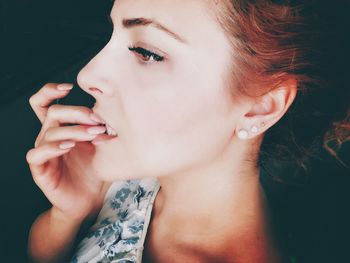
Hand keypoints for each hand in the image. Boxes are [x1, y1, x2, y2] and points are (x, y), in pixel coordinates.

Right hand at [26, 83, 110, 222]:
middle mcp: (49, 137)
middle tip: (98, 120)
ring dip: (74, 130)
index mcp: (61, 128)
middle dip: (77, 112)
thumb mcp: (101, 146)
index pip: (45, 103)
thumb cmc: (95, 171)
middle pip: (52, 112)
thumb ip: (102, 128)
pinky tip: (69, 147)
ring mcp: (43, 152)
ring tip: (94, 134)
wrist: (89, 199)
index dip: (50, 91)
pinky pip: (37, 154)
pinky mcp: (40, 170)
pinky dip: (52, 148)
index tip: (70, 86)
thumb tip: (118, 107)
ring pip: (49, 131)